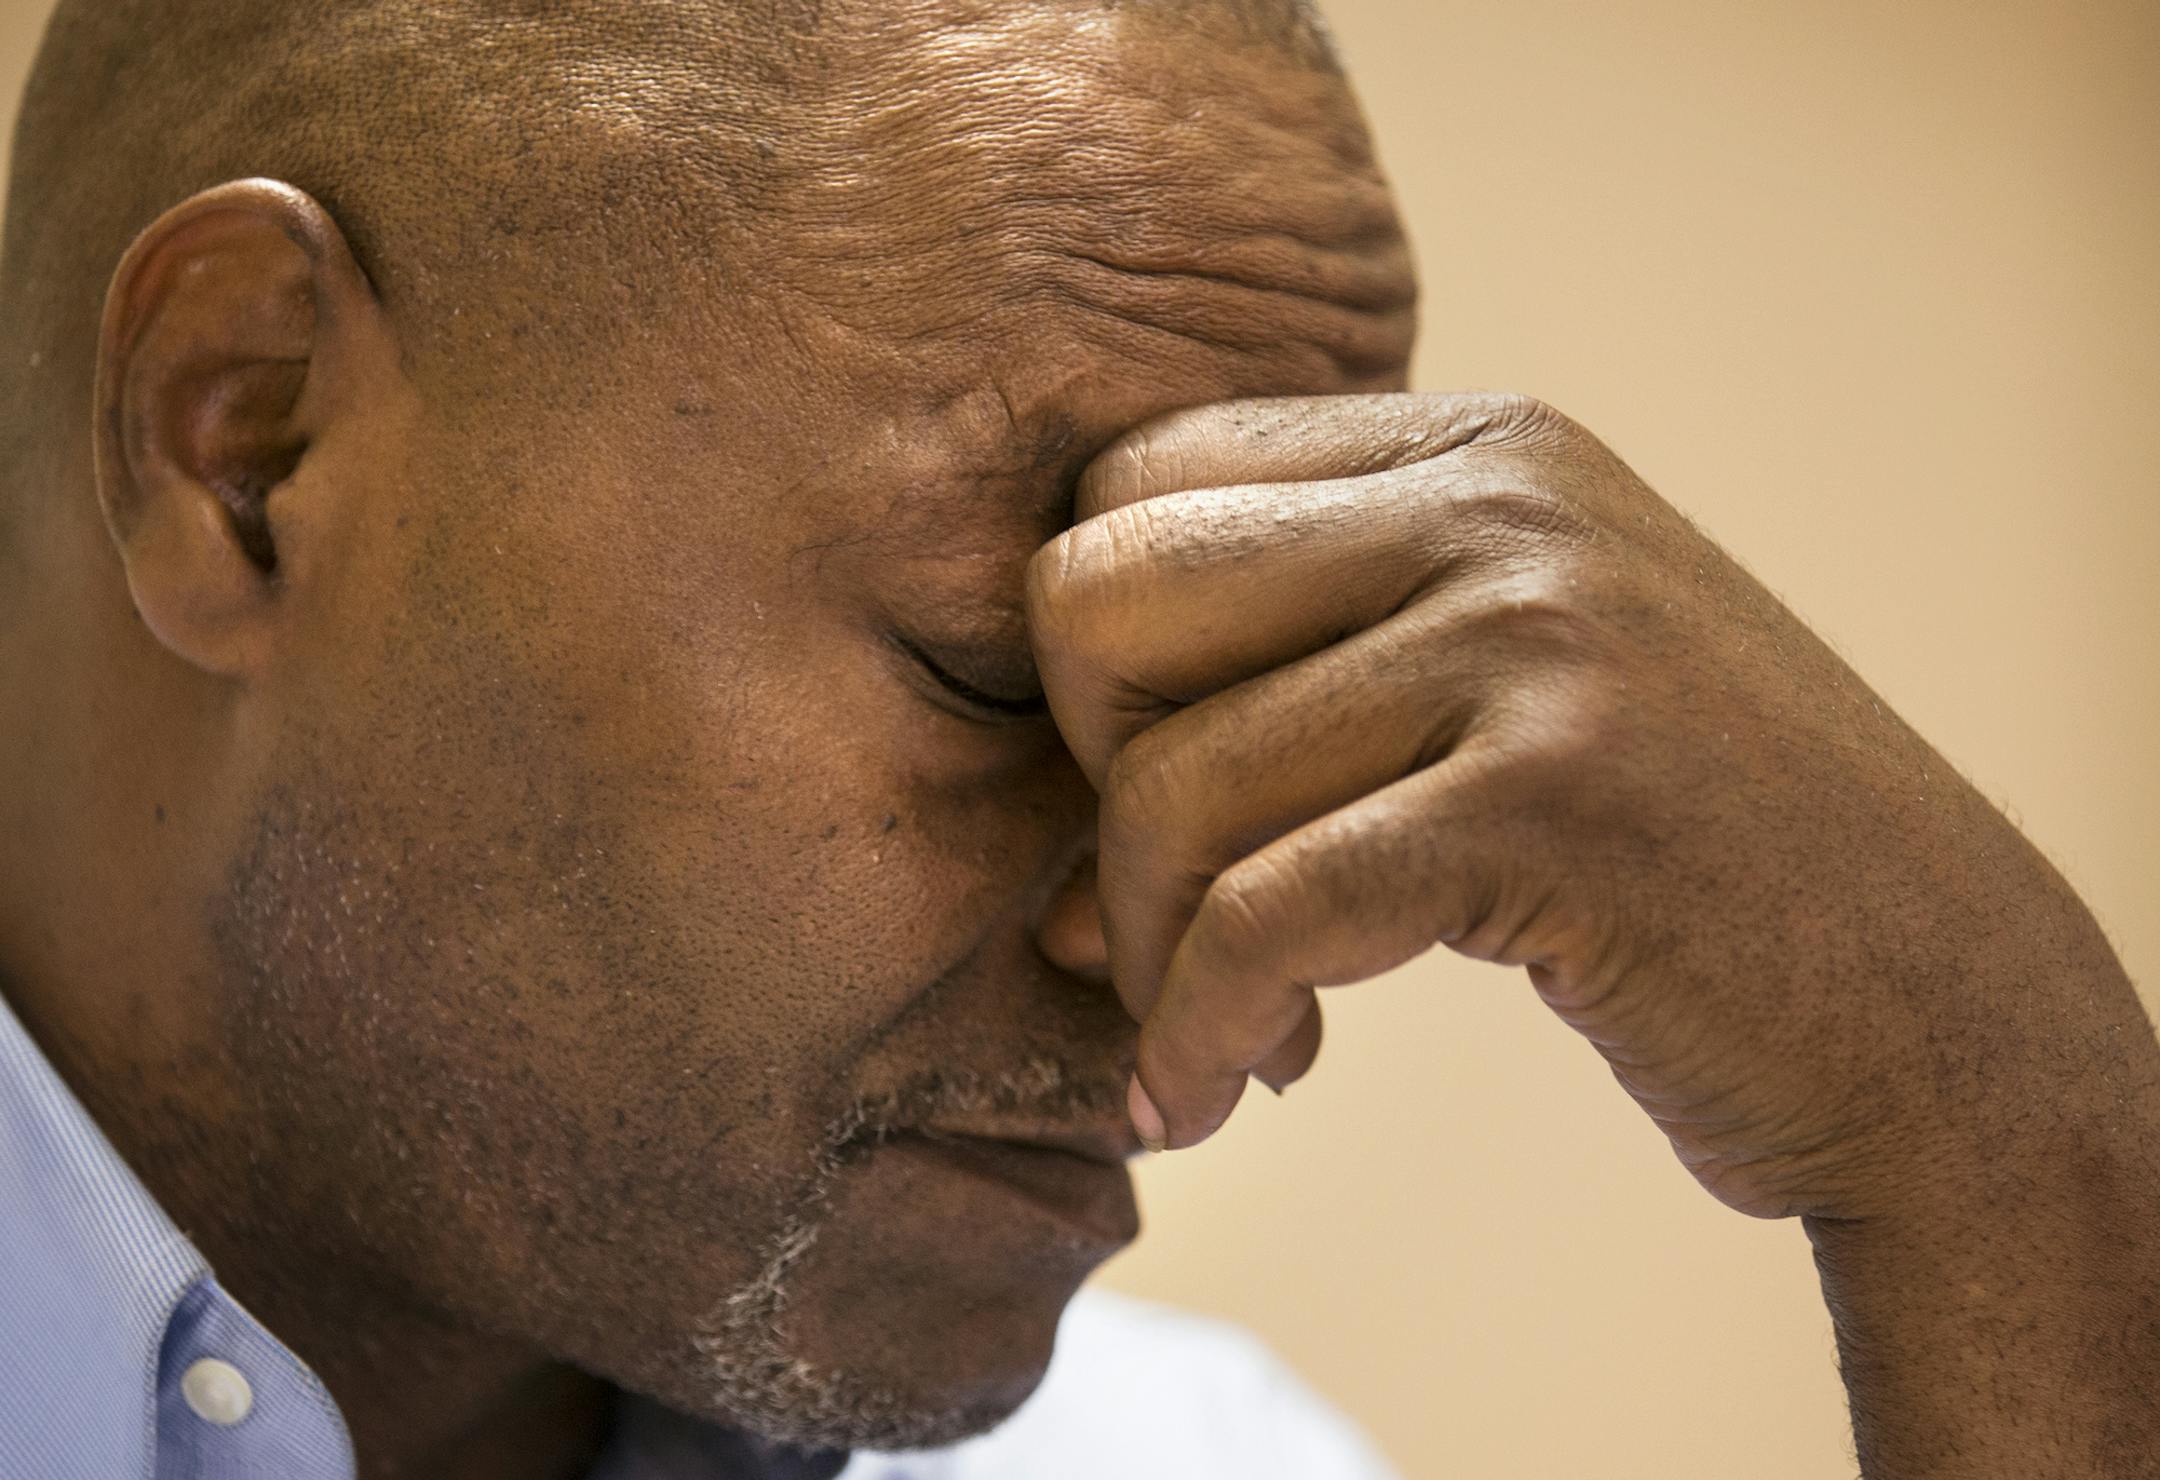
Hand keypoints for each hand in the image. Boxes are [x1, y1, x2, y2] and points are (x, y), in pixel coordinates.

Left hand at [1026, 392, 2156, 1227]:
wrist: (1937, 1004)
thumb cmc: (1682, 871)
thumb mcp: (1496, 713)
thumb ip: (1295, 716)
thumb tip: (1051, 889)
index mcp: (1476, 445)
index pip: (1132, 486)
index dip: (1097, 671)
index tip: (1162, 809)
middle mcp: (1498, 499)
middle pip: (1100, 599)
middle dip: (1094, 794)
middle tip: (1174, 921)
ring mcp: (1536, 634)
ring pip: (1170, 781)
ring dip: (1157, 959)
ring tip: (1228, 1042)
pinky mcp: (1558, 797)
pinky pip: (1263, 915)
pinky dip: (1200, 1032)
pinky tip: (1215, 1099)